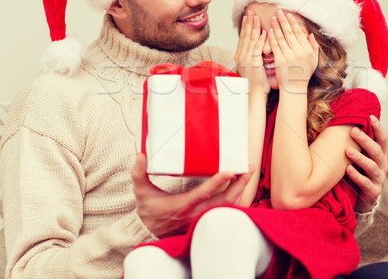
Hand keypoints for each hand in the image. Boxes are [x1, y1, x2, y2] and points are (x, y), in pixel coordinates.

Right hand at [131, 153, 251, 237]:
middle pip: (224, 201)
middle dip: (239, 184)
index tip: (229, 171)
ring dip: (240, 191)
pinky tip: (242, 188)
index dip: (217, 182)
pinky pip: (227, 211)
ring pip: (229, 207)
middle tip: (248, 167)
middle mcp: (197, 213)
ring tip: (247, 173)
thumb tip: (140, 155)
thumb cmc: (149, 210)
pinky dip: (237, 199)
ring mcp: (204, 218)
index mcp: (183, 205)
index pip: (203, 194)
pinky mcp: (207, 219)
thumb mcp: (141, 192)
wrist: (150, 231)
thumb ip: (139, 174)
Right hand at [235, 10, 268, 94]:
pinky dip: (261, 39)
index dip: (245, 26)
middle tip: (251, 11)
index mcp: (239, 56)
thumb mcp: (253, 65)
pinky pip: (257, 48)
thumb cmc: (257, 81)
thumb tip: (258, 43)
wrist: (254, 93)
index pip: (242, 37)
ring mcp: (246, 59)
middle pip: (244, 35)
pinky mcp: (253, 63)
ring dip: (253, 27)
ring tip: (256, 17)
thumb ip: (253, 54)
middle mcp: (240, 56)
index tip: (248, 16)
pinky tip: (265, 31)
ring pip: (250, 39)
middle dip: (248, 22)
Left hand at [268, 9, 318, 92]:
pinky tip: (269, 31)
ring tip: (272, 18)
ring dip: (276, 26)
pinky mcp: (279, 61)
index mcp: (307, 50)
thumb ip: (314, 46)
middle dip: (283, 20)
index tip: (289, 14)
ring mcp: (288, 56)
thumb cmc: (304, 74)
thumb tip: (310, 34)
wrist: (294, 88)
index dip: (293, 22)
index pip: (299, 32)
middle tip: (278, 11)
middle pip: (289, 32)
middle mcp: (298, 52)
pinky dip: (272, 38)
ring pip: (281, 37)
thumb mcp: (313, 60)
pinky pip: (275, 46)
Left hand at [346, 116, 387, 212]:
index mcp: (381, 153)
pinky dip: (356, 176)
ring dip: (360, 158)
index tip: (370, 117)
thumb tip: (343, 120)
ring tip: (348, 151)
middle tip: (353, 131)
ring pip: (371, 166)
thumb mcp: (361, 155)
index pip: (383, 138)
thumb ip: (357, 142)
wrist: (362, 198)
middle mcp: (382, 165)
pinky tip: (348, 169)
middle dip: (365, 140)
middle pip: (377, 150)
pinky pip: (365, 183)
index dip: (378, 128)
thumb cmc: (359, 170)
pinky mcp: (373, 191)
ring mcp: (379, 178)